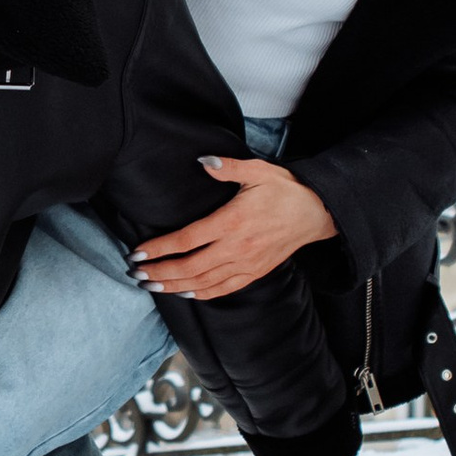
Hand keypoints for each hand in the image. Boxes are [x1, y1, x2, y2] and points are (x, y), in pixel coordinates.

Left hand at [134, 157, 337, 301]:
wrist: (317, 213)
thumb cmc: (286, 189)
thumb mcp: (258, 170)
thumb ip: (228, 167)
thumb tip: (202, 161)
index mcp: (231, 222)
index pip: (187, 240)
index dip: (160, 248)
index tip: (138, 252)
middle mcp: (236, 248)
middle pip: (189, 267)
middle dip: (160, 272)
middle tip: (137, 274)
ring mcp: (246, 264)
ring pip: (203, 283)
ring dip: (175, 287)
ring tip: (153, 286)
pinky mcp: (255, 273)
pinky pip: (224, 289)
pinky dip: (202, 294)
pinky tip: (186, 293)